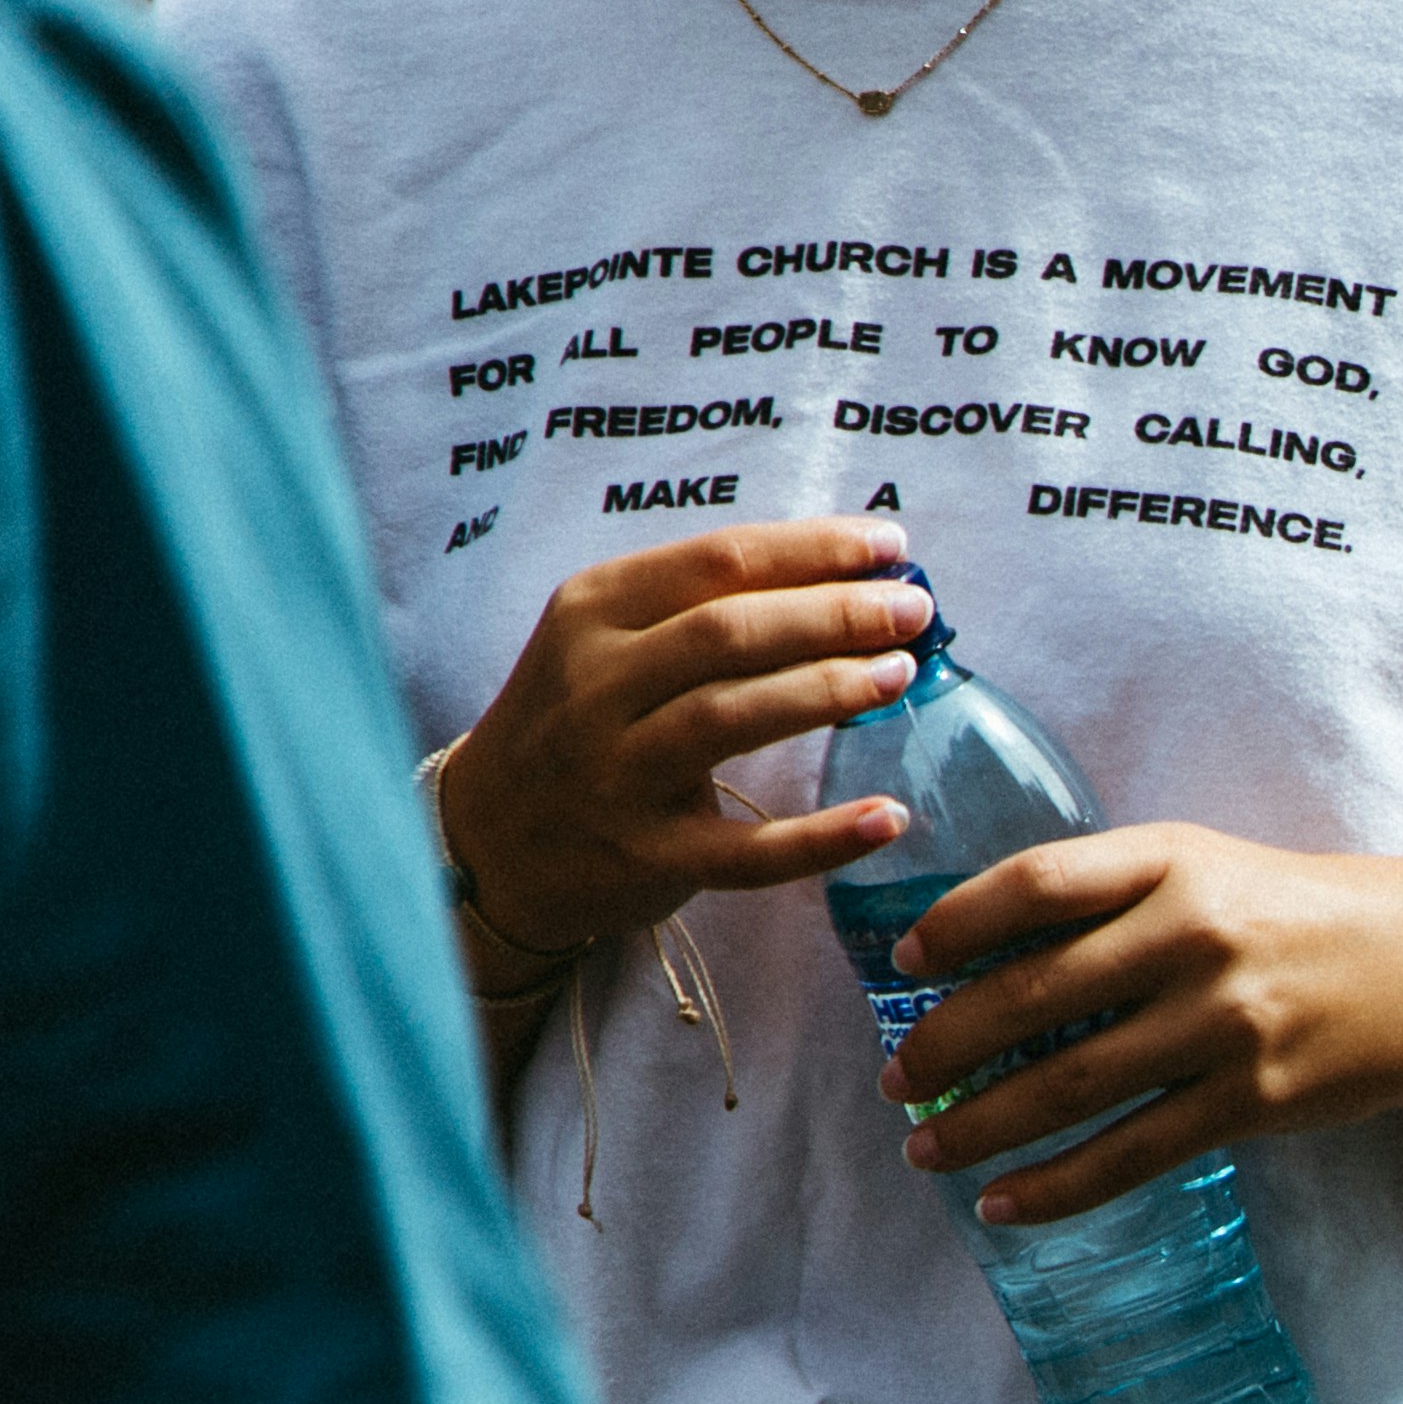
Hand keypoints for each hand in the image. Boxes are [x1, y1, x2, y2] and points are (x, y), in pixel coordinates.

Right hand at [430, 521, 932, 990]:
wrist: (489, 837)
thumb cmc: (578, 720)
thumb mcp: (607, 640)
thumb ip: (699, 608)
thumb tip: (842, 576)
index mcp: (593, 611)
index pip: (716, 560)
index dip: (812, 550)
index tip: (891, 547)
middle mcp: (595, 684)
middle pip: (728, 632)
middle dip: (833, 614)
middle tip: (913, 611)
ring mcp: (617, 773)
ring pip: (731, 717)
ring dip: (828, 691)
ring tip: (902, 675)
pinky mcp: (648, 856)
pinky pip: (749, 850)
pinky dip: (823, 838)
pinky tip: (889, 817)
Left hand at [880, 828, 1402, 1221]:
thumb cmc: (1309, 916)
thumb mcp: (1212, 869)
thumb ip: (1114, 897)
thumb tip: (991, 962)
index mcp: (1172, 860)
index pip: (1032, 887)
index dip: (953, 928)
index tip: (904, 966)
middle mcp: (1193, 935)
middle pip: (1030, 995)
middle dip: (942, 1045)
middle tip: (895, 1080)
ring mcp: (1225, 1022)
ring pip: (1068, 1084)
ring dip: (980, 1124)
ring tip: (929, 1149)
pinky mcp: (1256, 1098)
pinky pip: (1133, 1153)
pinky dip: (1058, 1185)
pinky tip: (1005, 1202)